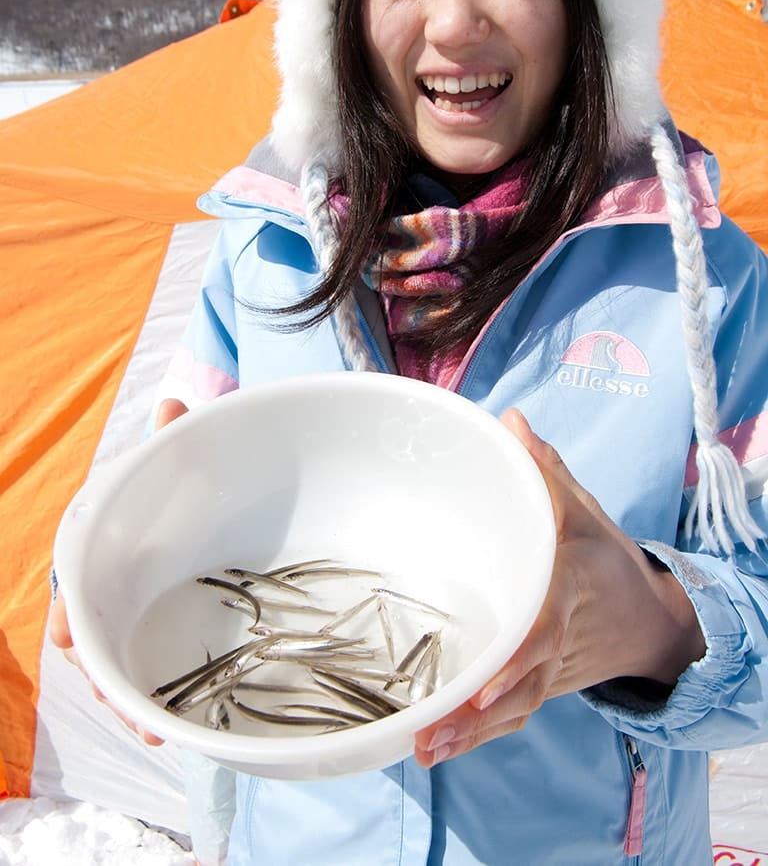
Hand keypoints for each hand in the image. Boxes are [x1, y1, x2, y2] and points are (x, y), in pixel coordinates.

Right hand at [48, 396, 189, 744]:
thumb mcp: (181, 463)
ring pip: (117, 665)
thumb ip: (174, 440)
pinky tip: (164, 733)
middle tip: (110, 697)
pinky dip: (153, 706)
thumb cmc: (182, 486)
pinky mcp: (167, 638)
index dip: (67, 613)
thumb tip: (174, 402)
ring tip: (143, 729)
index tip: (61, 635)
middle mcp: (116, 588)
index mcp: (107, 549)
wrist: (210, 505)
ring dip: (123, 698)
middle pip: (92, 637)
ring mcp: (141, 617)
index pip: (75, 583)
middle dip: (96, 670)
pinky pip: (152, 676)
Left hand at [414, 408, 704, 767]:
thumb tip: (509, 420)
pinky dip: (478, 737)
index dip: (513, 661)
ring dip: (471, 736)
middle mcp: (556, 641)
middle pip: (519, 685)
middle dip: (477, 715)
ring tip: (424, 750)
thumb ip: (544, 469)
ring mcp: (549, 672)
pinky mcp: (538, 686)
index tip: (480, 685)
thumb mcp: (581, 508)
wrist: (648, 618)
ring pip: (512, 710)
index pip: (542, 631)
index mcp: (566, 593)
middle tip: (430, 732)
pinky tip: (436, 748)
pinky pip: (510, 715)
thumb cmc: (605, 559)